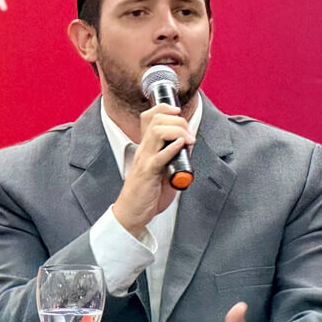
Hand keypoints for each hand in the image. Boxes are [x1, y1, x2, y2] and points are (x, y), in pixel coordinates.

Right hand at [111, 103, 194, 236]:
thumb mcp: (162, 170)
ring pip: (157, 132)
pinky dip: (171, 148)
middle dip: (177, 120)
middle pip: (156, 120)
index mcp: (146, 147)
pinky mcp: (148, 174)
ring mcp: (145, 160)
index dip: (164, 108)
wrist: (131, 212)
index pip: (150, 117)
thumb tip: (188, 148)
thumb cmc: (146, 193)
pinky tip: (181, 145)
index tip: (178, 112)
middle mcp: (144, 150)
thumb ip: (173, 158)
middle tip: (189, 135)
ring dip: (177, 131)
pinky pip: (159, 157)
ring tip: (188, 140)